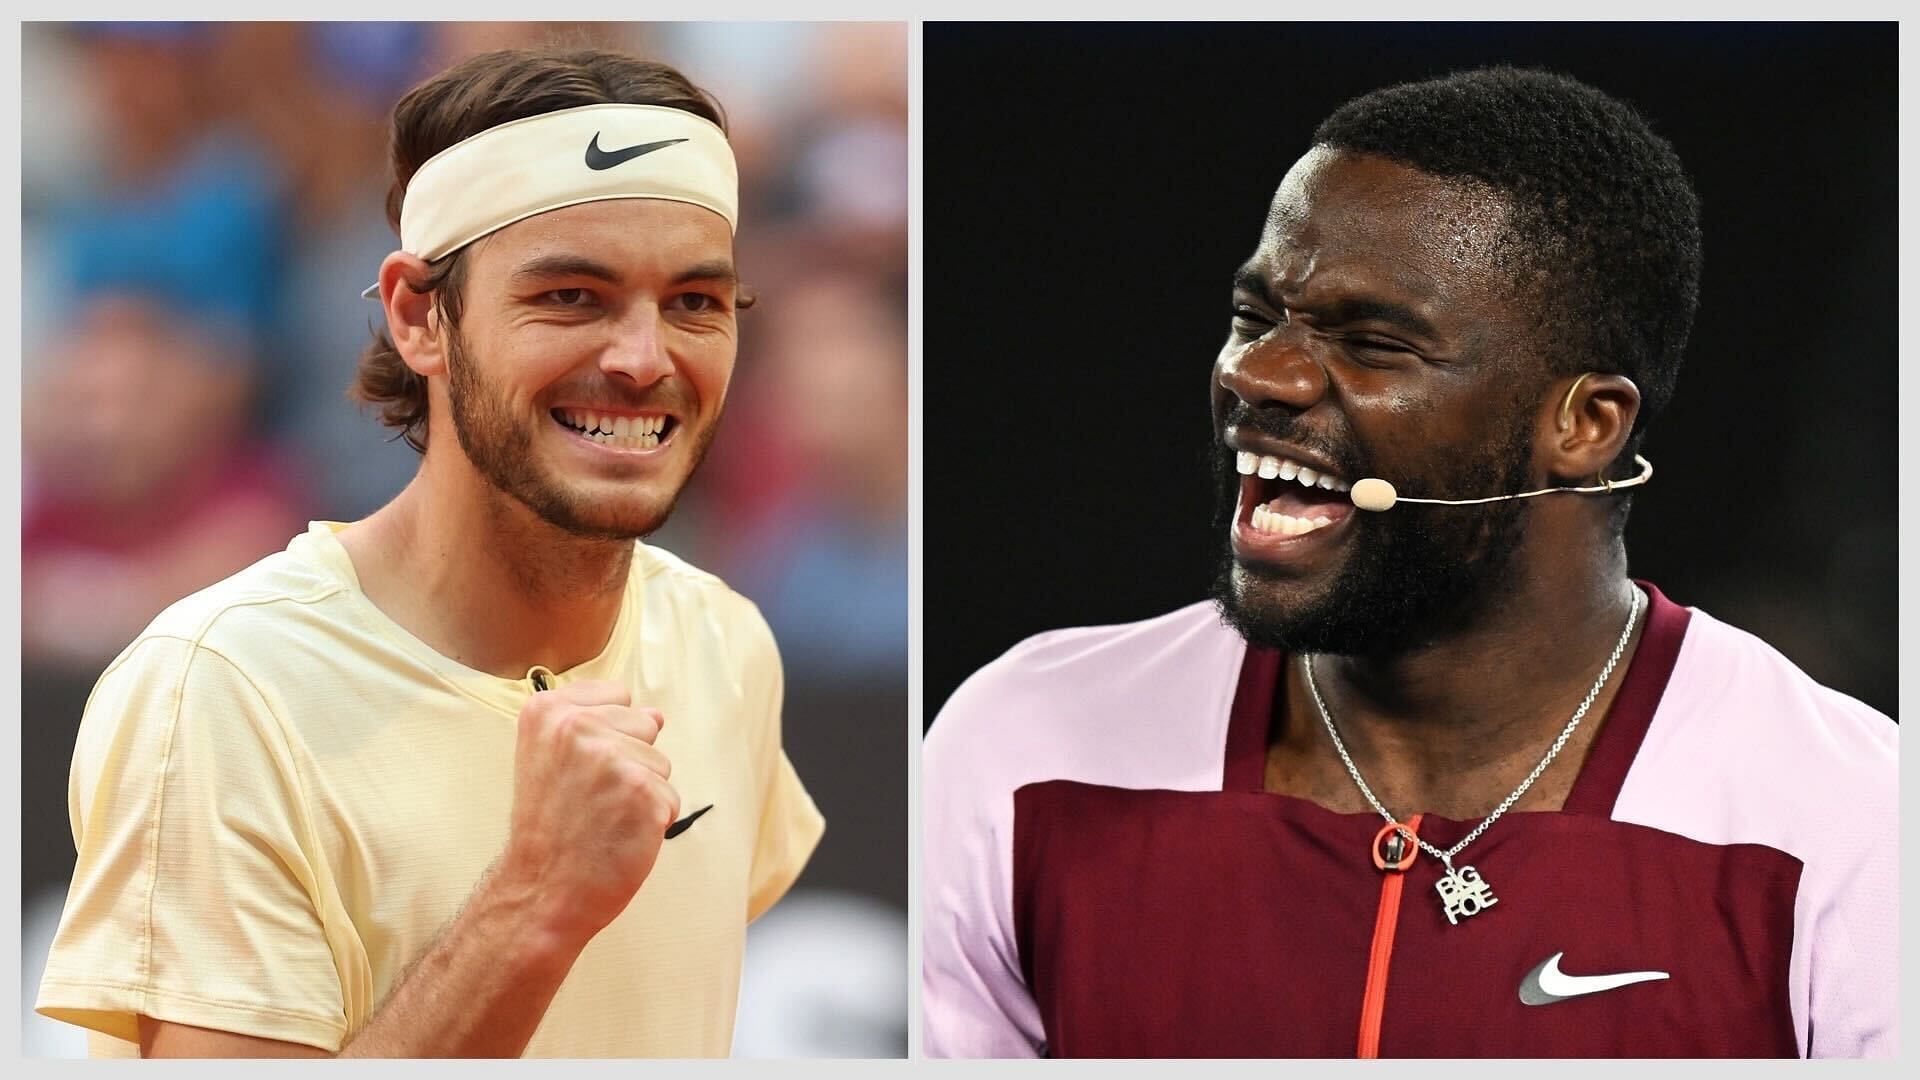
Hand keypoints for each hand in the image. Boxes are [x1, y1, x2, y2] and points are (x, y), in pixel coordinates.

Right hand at [496, 679, 678, 947]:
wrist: (540, 890)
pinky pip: (670, 797)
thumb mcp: (549, 758)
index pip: (618, 696)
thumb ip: (597, 724)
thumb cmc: (549, 828)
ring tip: (603, 818)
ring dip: (643, 793)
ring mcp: (613, 759)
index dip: (608, 735)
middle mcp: (579, 727)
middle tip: (590, 800)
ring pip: (661, 762)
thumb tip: (657, 715)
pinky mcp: (644, 793)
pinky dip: (654, 821)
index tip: (576, 770)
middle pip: (645, 724)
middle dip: (629, 761)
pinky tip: (619, 836)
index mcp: (549, 710)